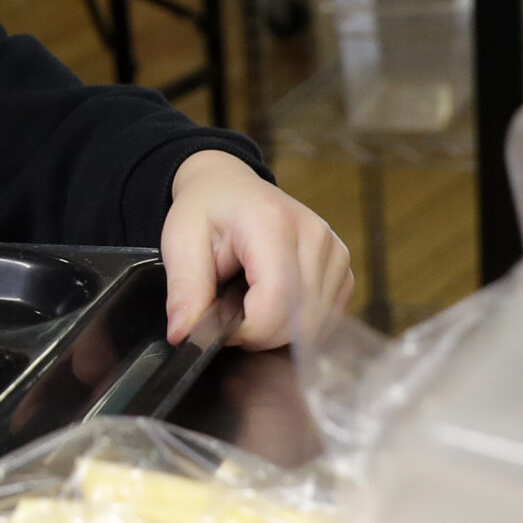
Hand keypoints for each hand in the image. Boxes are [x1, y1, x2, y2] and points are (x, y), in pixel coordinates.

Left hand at [161, 150, 351, 349]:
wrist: (228, 186)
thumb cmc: (204, 210)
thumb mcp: (179, 242)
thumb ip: (184, 290)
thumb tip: (183, 336)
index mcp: (271, 222)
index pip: (277, 298)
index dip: (249, 330)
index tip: (219, 330)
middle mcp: (314, 235)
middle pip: (300, 317)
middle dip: (259, 335)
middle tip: (227, 320)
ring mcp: (335, 251)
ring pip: (316, 322)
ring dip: (277, 332)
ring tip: (246, 306)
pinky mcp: (343, 267)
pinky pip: (327, 316)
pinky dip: (296, 324)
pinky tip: (270, 305)